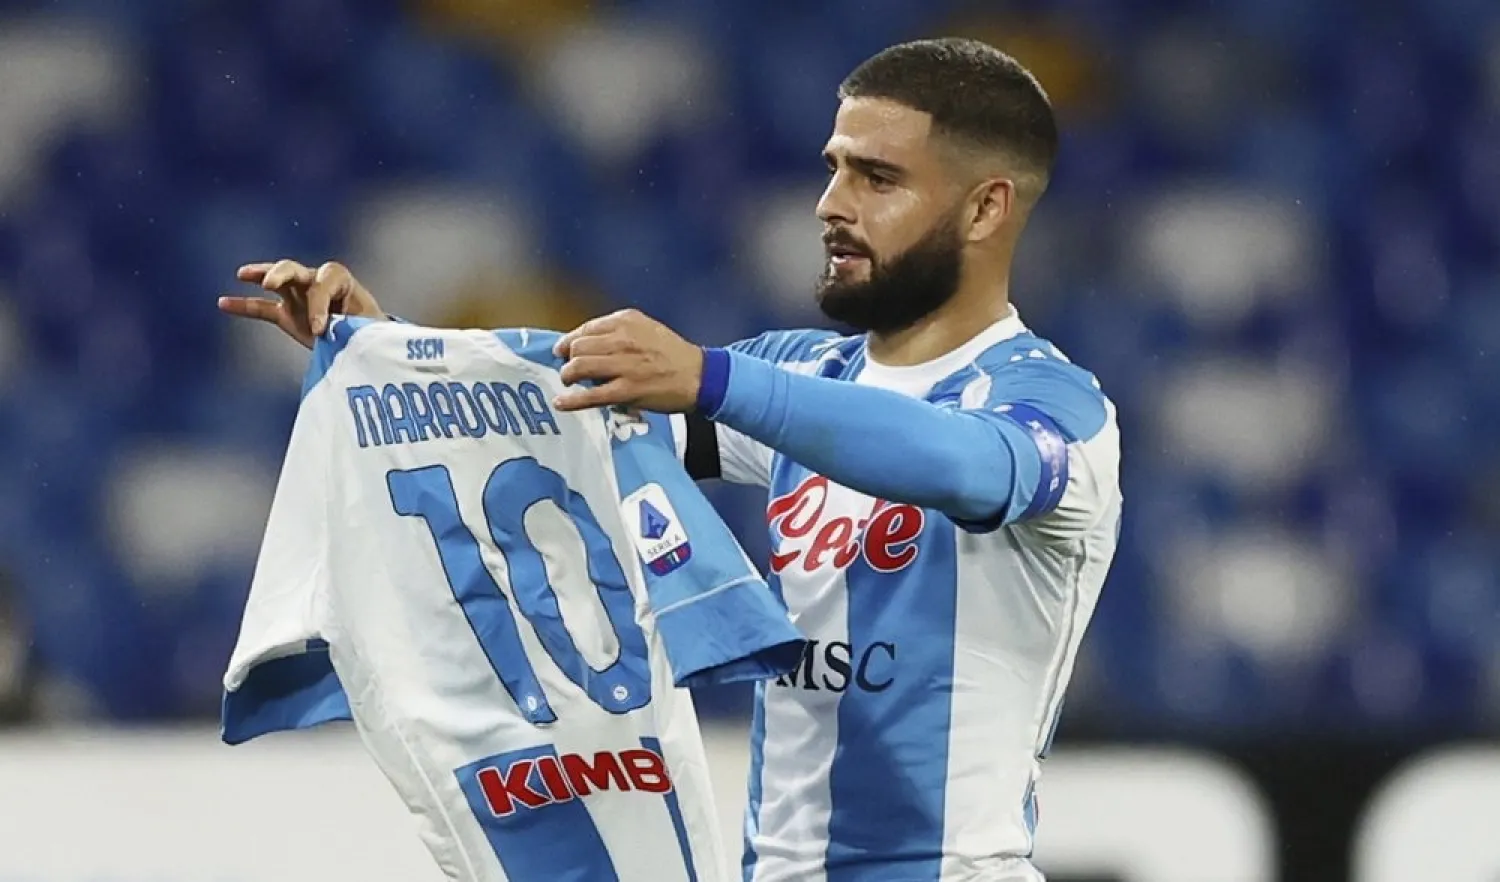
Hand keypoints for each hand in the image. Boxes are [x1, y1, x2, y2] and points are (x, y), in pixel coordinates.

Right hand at [218, 259, 384, 348]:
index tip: (321, 329)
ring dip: (261, 275)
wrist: (368, 342)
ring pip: (277, 280)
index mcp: (342, 282)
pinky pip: (261, 308)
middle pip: (296, 269)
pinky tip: (222, 303)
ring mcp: (299, 296)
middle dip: (282, 273)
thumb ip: (355, 331)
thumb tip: (346, 338)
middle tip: (272, 284)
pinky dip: (243, 306)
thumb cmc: (372, 333)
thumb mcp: (369, 331)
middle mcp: (317, 283)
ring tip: (243, 274)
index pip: (325, 282)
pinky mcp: (287, 314)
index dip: (320, 303)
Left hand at [553, 309, 703, 412]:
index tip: (563, 350)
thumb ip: (618, 331)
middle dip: (569, 359)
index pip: (586, 328)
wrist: (698, 376)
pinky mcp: (626, 390)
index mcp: (627, 321)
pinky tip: (561, 403)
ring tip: (568, 381)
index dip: (570, 340)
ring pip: (579, 367)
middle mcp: (623, 340)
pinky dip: (572, 400)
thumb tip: (588, 343)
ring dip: (568, 375)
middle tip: (569, 369)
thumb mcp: (646, 329)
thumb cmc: (672, 353)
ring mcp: (624, 366)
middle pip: (578, 347)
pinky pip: (591, 395)